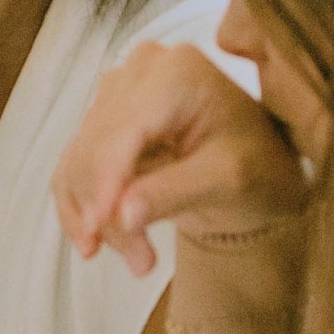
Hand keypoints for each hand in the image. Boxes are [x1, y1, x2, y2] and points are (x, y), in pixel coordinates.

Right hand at [54, 42, 307, 281]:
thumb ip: (176, 192)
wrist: (260, 165)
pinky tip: (98, 241)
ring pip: (80, 162)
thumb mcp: (231, 179)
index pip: (125, 129)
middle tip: (140, 262)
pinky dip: (81, 207)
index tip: (97, 228)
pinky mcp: (102, 119)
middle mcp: (139, 71)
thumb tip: (122, 215)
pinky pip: (73, 167)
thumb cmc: (259, 164)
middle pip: (96, 147)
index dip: (105, 179)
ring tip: (138, 258)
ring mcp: (117, 92)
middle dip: (107, 209)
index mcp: (178, 73)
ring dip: (97, 216)